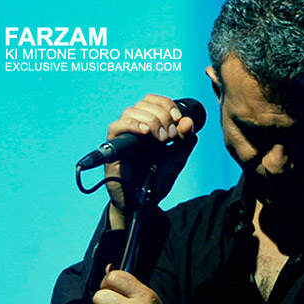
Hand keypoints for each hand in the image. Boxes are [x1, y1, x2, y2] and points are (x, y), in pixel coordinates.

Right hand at [105, 94, 196, 228]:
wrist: (143, 203)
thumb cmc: (156, 181)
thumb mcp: (176, 160)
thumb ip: (184, 142)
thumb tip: (189, 123)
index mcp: (150, 127)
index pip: (153, 101)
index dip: (167, 104)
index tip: (179, 119)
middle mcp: (135, 128)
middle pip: (144, 103)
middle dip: (162, 115)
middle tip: (171, 136)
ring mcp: (123, 136)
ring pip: (131, 112)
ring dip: (151, 120)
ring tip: (161, 138)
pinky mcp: (113, 147)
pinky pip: (116, 127)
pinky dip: (132, 125)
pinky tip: (146, 133)